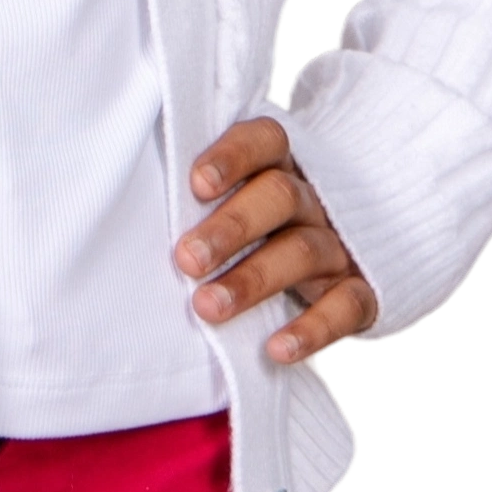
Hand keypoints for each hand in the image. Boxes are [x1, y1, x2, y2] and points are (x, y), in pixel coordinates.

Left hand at [175, 114, 378, 365]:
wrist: (335, 281)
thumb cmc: (254, 241)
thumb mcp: (230, 212)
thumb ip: (197, 205)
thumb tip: (128, 208)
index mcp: (281, 170)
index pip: (266, 142)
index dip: (233, 156)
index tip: (196, 184)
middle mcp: (314, 202)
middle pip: (280, 196)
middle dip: (230, 227)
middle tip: (186, 259)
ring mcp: (341, 246)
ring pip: (303, 251)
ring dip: (253, 279)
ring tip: (206, 307)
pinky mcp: (363, 291)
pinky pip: (346, 305)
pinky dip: (312, 328)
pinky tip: (275, 349)